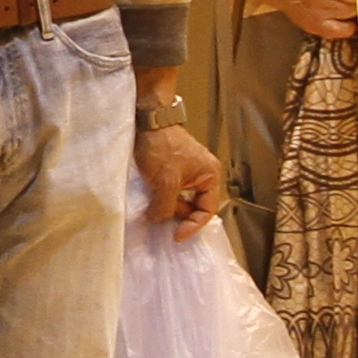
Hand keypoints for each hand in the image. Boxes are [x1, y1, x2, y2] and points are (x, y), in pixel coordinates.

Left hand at [133, 113, 224, 230]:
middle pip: (194, 206)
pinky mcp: (172, 171)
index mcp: (210, 176)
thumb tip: (159, 220)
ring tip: (155, 213)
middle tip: (163, 222)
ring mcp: (187, 173)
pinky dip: (162, 200)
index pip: (207, 210)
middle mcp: (202, 175)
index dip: (193, 225)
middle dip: (179, 216)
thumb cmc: (162, 146)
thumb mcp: (166, 182)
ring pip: (180, 200)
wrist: (147, 121)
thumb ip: (166, 206)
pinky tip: (152, 204)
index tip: (177, 236)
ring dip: (168, 208)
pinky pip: (170, 193)